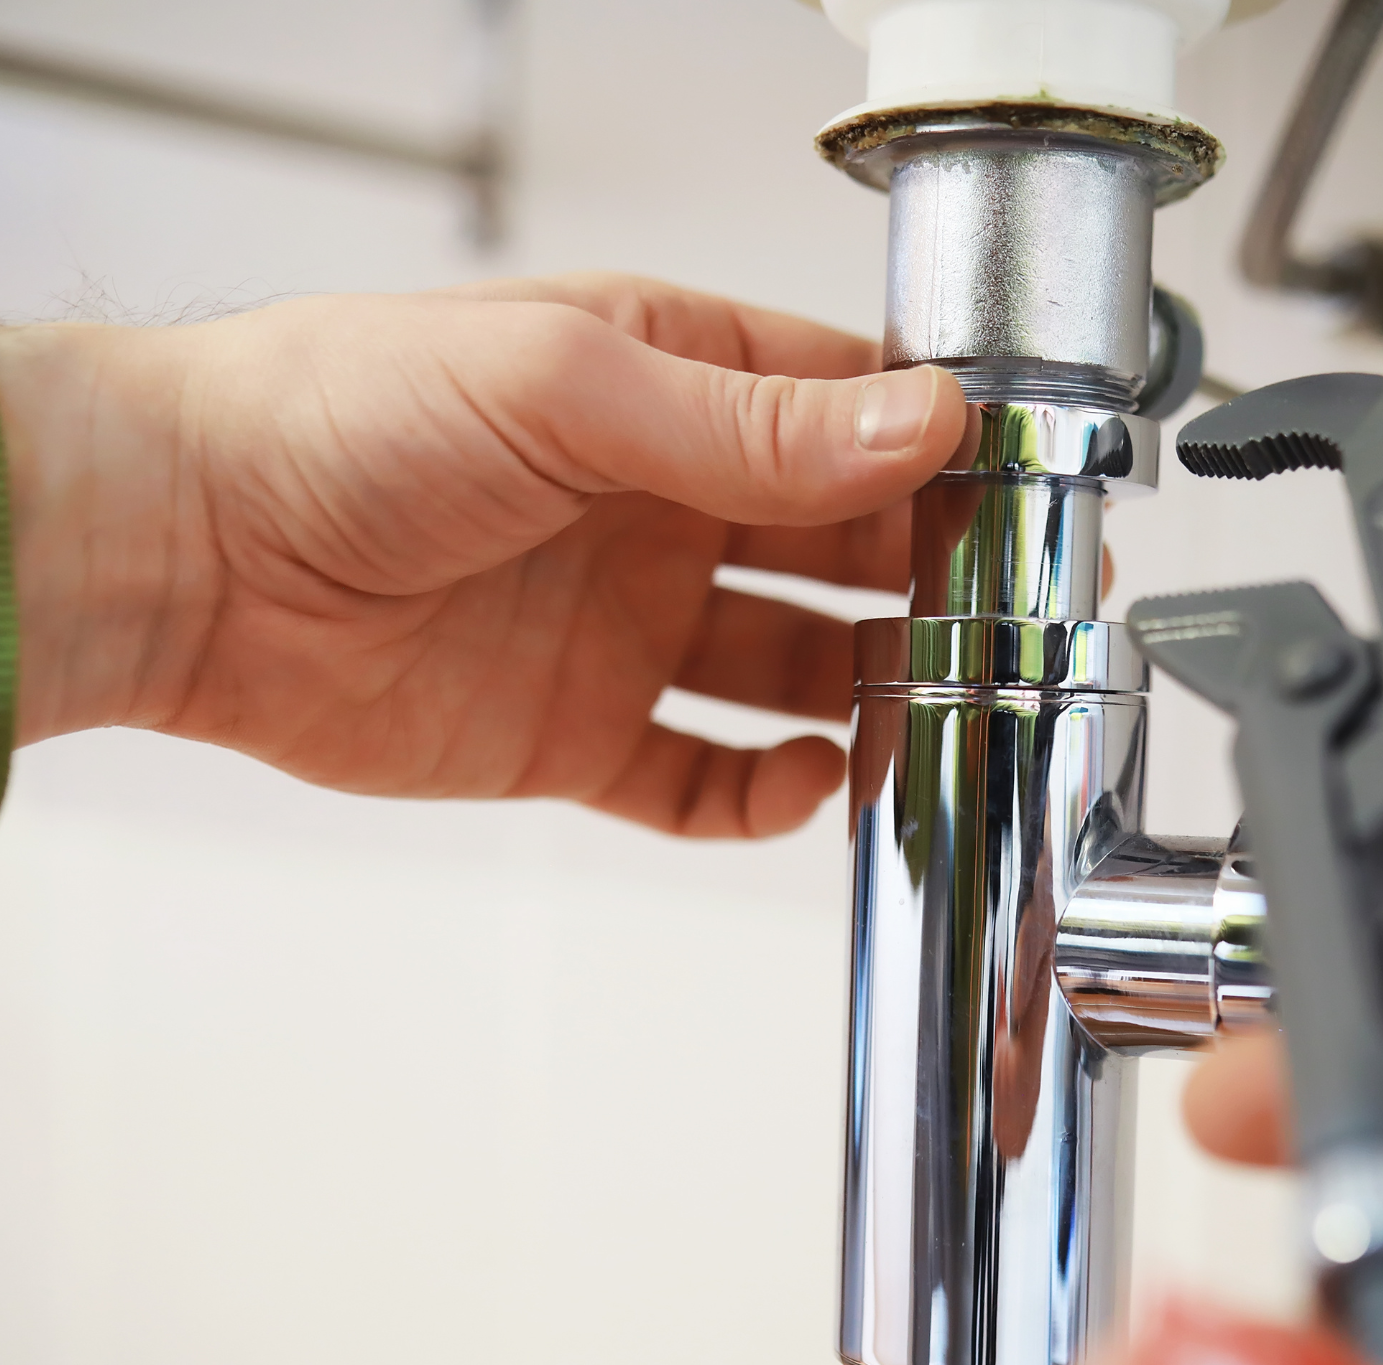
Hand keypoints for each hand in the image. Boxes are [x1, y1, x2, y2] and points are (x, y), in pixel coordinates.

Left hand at [0, 273, 966, 834]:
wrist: (191, 556)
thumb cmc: (339, 419)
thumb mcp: (566, 390)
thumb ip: (750, 427)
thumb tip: (918, 424)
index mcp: (669, 387)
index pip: (847, 412)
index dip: (941, 454)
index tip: (1027, 498)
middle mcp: (663, 508)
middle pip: (843, 549)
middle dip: (928, 583)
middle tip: (1007, 623)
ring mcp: (628, 626)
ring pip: (793, 671)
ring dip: (867, 696)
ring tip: (931, 717)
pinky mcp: (580, 733)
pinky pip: (702, 777)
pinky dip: (764, 794)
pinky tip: (804, 784)